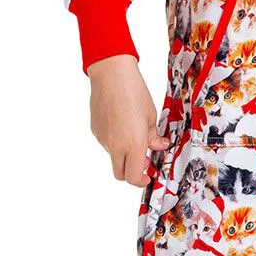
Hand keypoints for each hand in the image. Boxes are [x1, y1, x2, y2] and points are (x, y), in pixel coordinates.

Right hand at [87, 54, 170, 185]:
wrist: (112, 75)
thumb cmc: (134, 92)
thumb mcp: (151, 116)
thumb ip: (154, 137)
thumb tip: (159, 147)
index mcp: (133, 145)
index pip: (133, 177)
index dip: (141, 180)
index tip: (148, 175)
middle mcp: (115, 146)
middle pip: (120, 174)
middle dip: (131, 172)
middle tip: (143, 160)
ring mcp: (103, 139)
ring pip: (113, 157)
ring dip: (123, 154)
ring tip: (133, 133)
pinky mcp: (95, 130)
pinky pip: (106, 143)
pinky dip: (115, 141)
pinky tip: (122, 123)